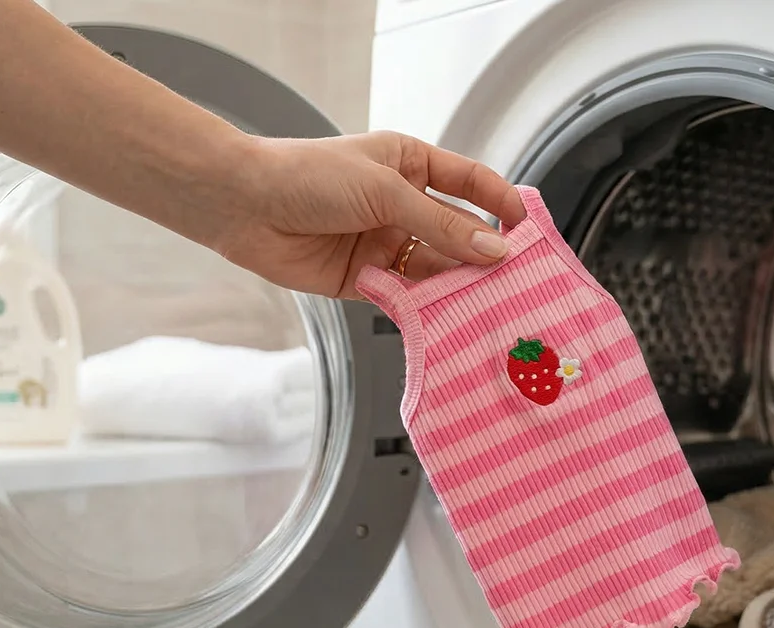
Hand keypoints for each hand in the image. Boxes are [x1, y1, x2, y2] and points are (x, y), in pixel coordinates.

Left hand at [216, 132, 527, 298]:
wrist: (244, 206)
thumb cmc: (308, 176)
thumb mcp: (385, 192)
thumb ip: (441, 224)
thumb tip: (494, 249)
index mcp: (411, 164)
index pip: (471, 182)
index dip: (501, 203)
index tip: (529, 228)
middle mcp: (403, 204)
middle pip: (458, 232)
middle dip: (485, 254)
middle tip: (517, 279)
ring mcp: (386, 242)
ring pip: (437, 267)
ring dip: (459, 284)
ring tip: (488, 303)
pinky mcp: (367, 279)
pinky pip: (408, 295)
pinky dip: (427, 307)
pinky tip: (448, 317)